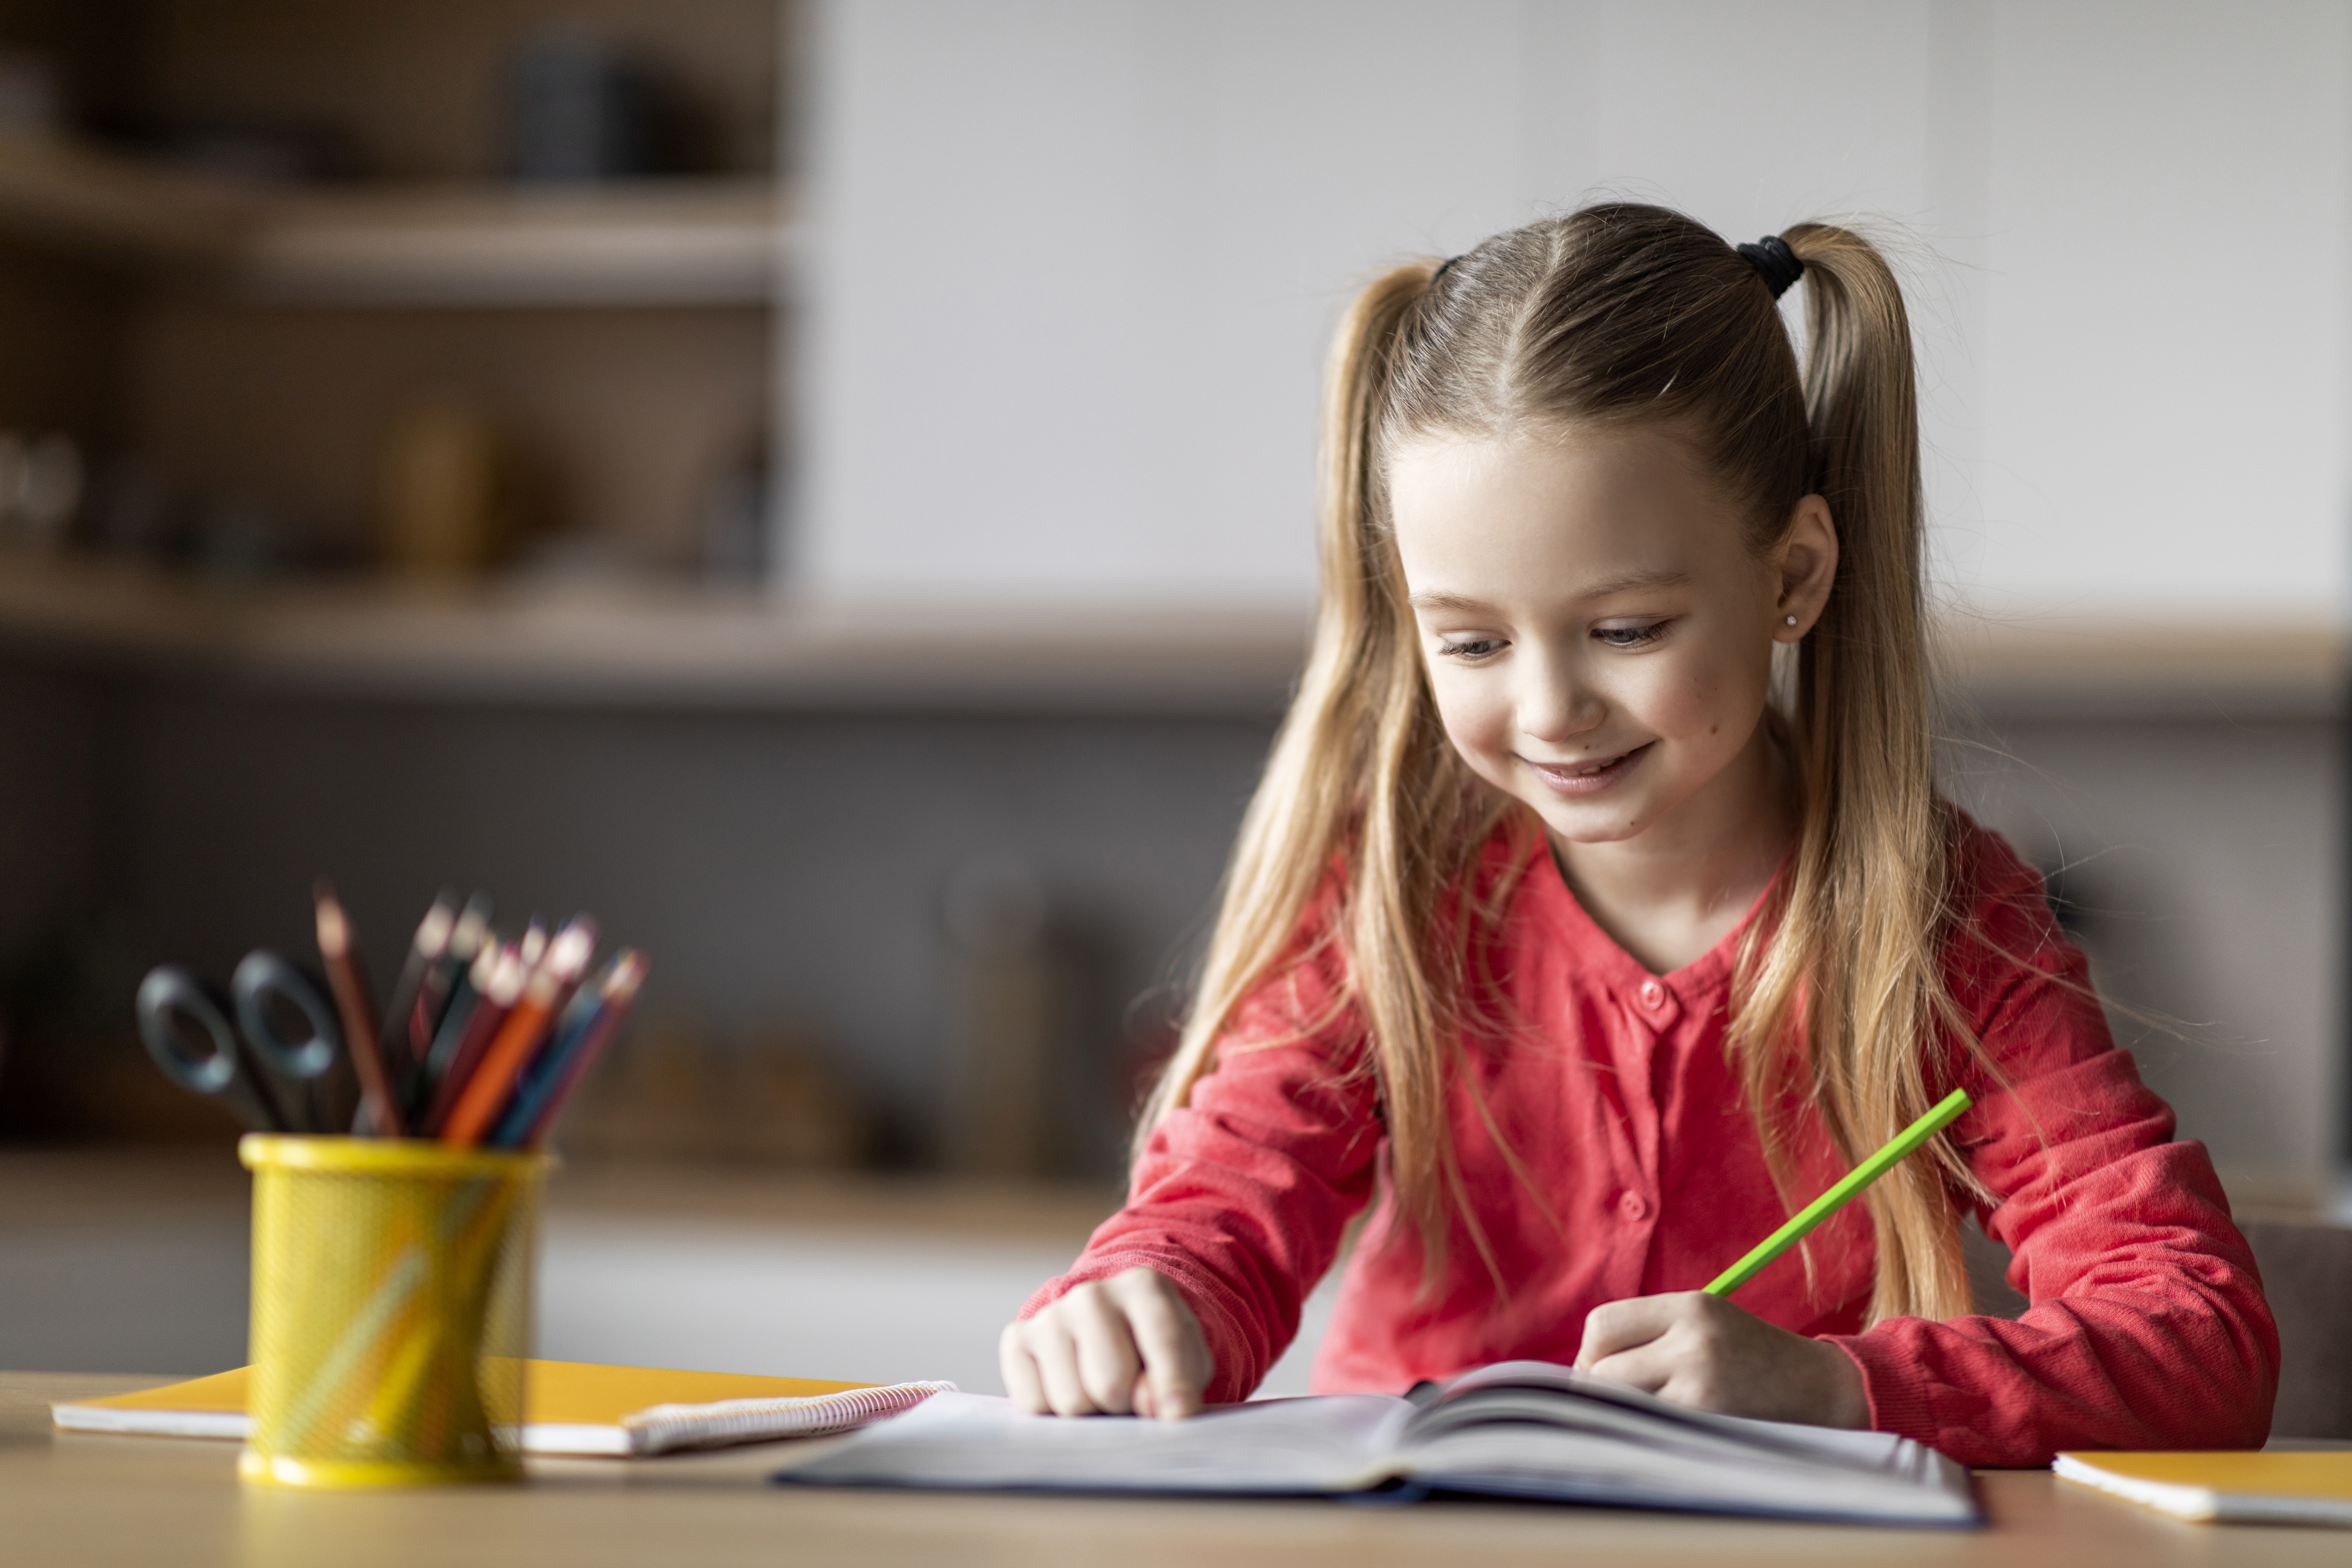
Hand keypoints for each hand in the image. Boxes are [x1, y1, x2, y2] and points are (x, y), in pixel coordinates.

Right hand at [999, 1266, 1212, 1419]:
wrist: (1108, 1326)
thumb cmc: (1153, 1348)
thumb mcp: (1186, 1359)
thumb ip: (1181, 1380)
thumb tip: (1151, 1407)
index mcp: (1143, 1287)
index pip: (1163, 1339)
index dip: (1174, 1384)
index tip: (1178, 1413)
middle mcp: (1091, 1295)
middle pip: (1110, 1384)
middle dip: (1125, 1404)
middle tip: (1129, 1393)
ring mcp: (1049, 1315)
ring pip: (1071, 1402)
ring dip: (1091, 1412)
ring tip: (1099, 1389)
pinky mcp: (1016, 1339)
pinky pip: (1034, 1404)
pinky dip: (1054, 1411)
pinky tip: (1069, 1386)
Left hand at [1573, 1291, 1868, 1427]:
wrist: (1821, 1390)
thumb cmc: (1752, 1357)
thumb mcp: (1706, 1323)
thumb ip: (1650, 1333)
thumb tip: (1581, 1369)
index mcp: (1690, 1306)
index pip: (1601, 1325)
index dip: (1591, 1353)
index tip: (1601, 1370)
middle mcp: (1693, 1339)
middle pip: (1598, 1367)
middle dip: (1597, 1388)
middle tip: (1617, 1401)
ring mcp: (1701, 1383)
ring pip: (1617, 1402)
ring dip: (1618, 1413)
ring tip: (1640, 1415)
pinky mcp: (1709, 1421)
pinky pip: (1648, 1429)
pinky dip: (1644, 1433)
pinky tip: (1663, 1431)